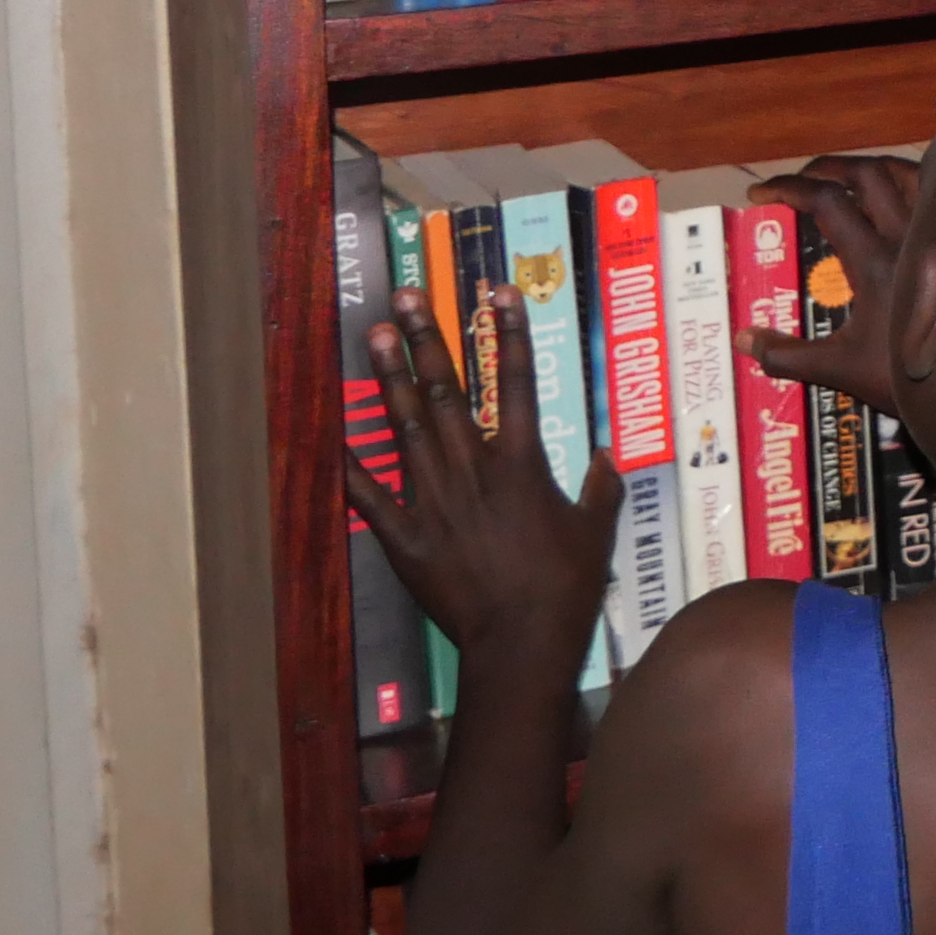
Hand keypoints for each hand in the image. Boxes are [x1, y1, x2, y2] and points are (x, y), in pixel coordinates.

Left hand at [343, 286, 619, 677]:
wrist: (520, 641)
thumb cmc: (565, 586)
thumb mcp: (597, 531)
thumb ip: (599, 488)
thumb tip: (603, 457)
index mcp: (522, 463)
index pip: (516, 383)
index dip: (507, 334)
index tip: (496, 293)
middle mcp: (473, 468)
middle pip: (447, 391)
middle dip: (426, 340)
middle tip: (405, 299)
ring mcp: (434, 499)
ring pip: (408, 426)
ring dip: (391, 378)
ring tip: (375, 337)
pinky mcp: (404, 535)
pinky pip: (371, 494)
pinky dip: (350, 464)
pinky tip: (332, 434)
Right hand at [741, 156, 920, 413]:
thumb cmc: (907, 378)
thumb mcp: (840, 369)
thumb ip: (787, 355)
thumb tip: (742, 339)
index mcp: (875, 262)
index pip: (829, 202)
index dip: (790, 188)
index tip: (760, 194)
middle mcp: (911, 237)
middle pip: (868, 174)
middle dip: (827, 167)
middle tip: (801, 180)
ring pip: (908, 174)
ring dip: (871, 168)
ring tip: (846, 178)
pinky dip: (913, 182)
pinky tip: (899, 199)